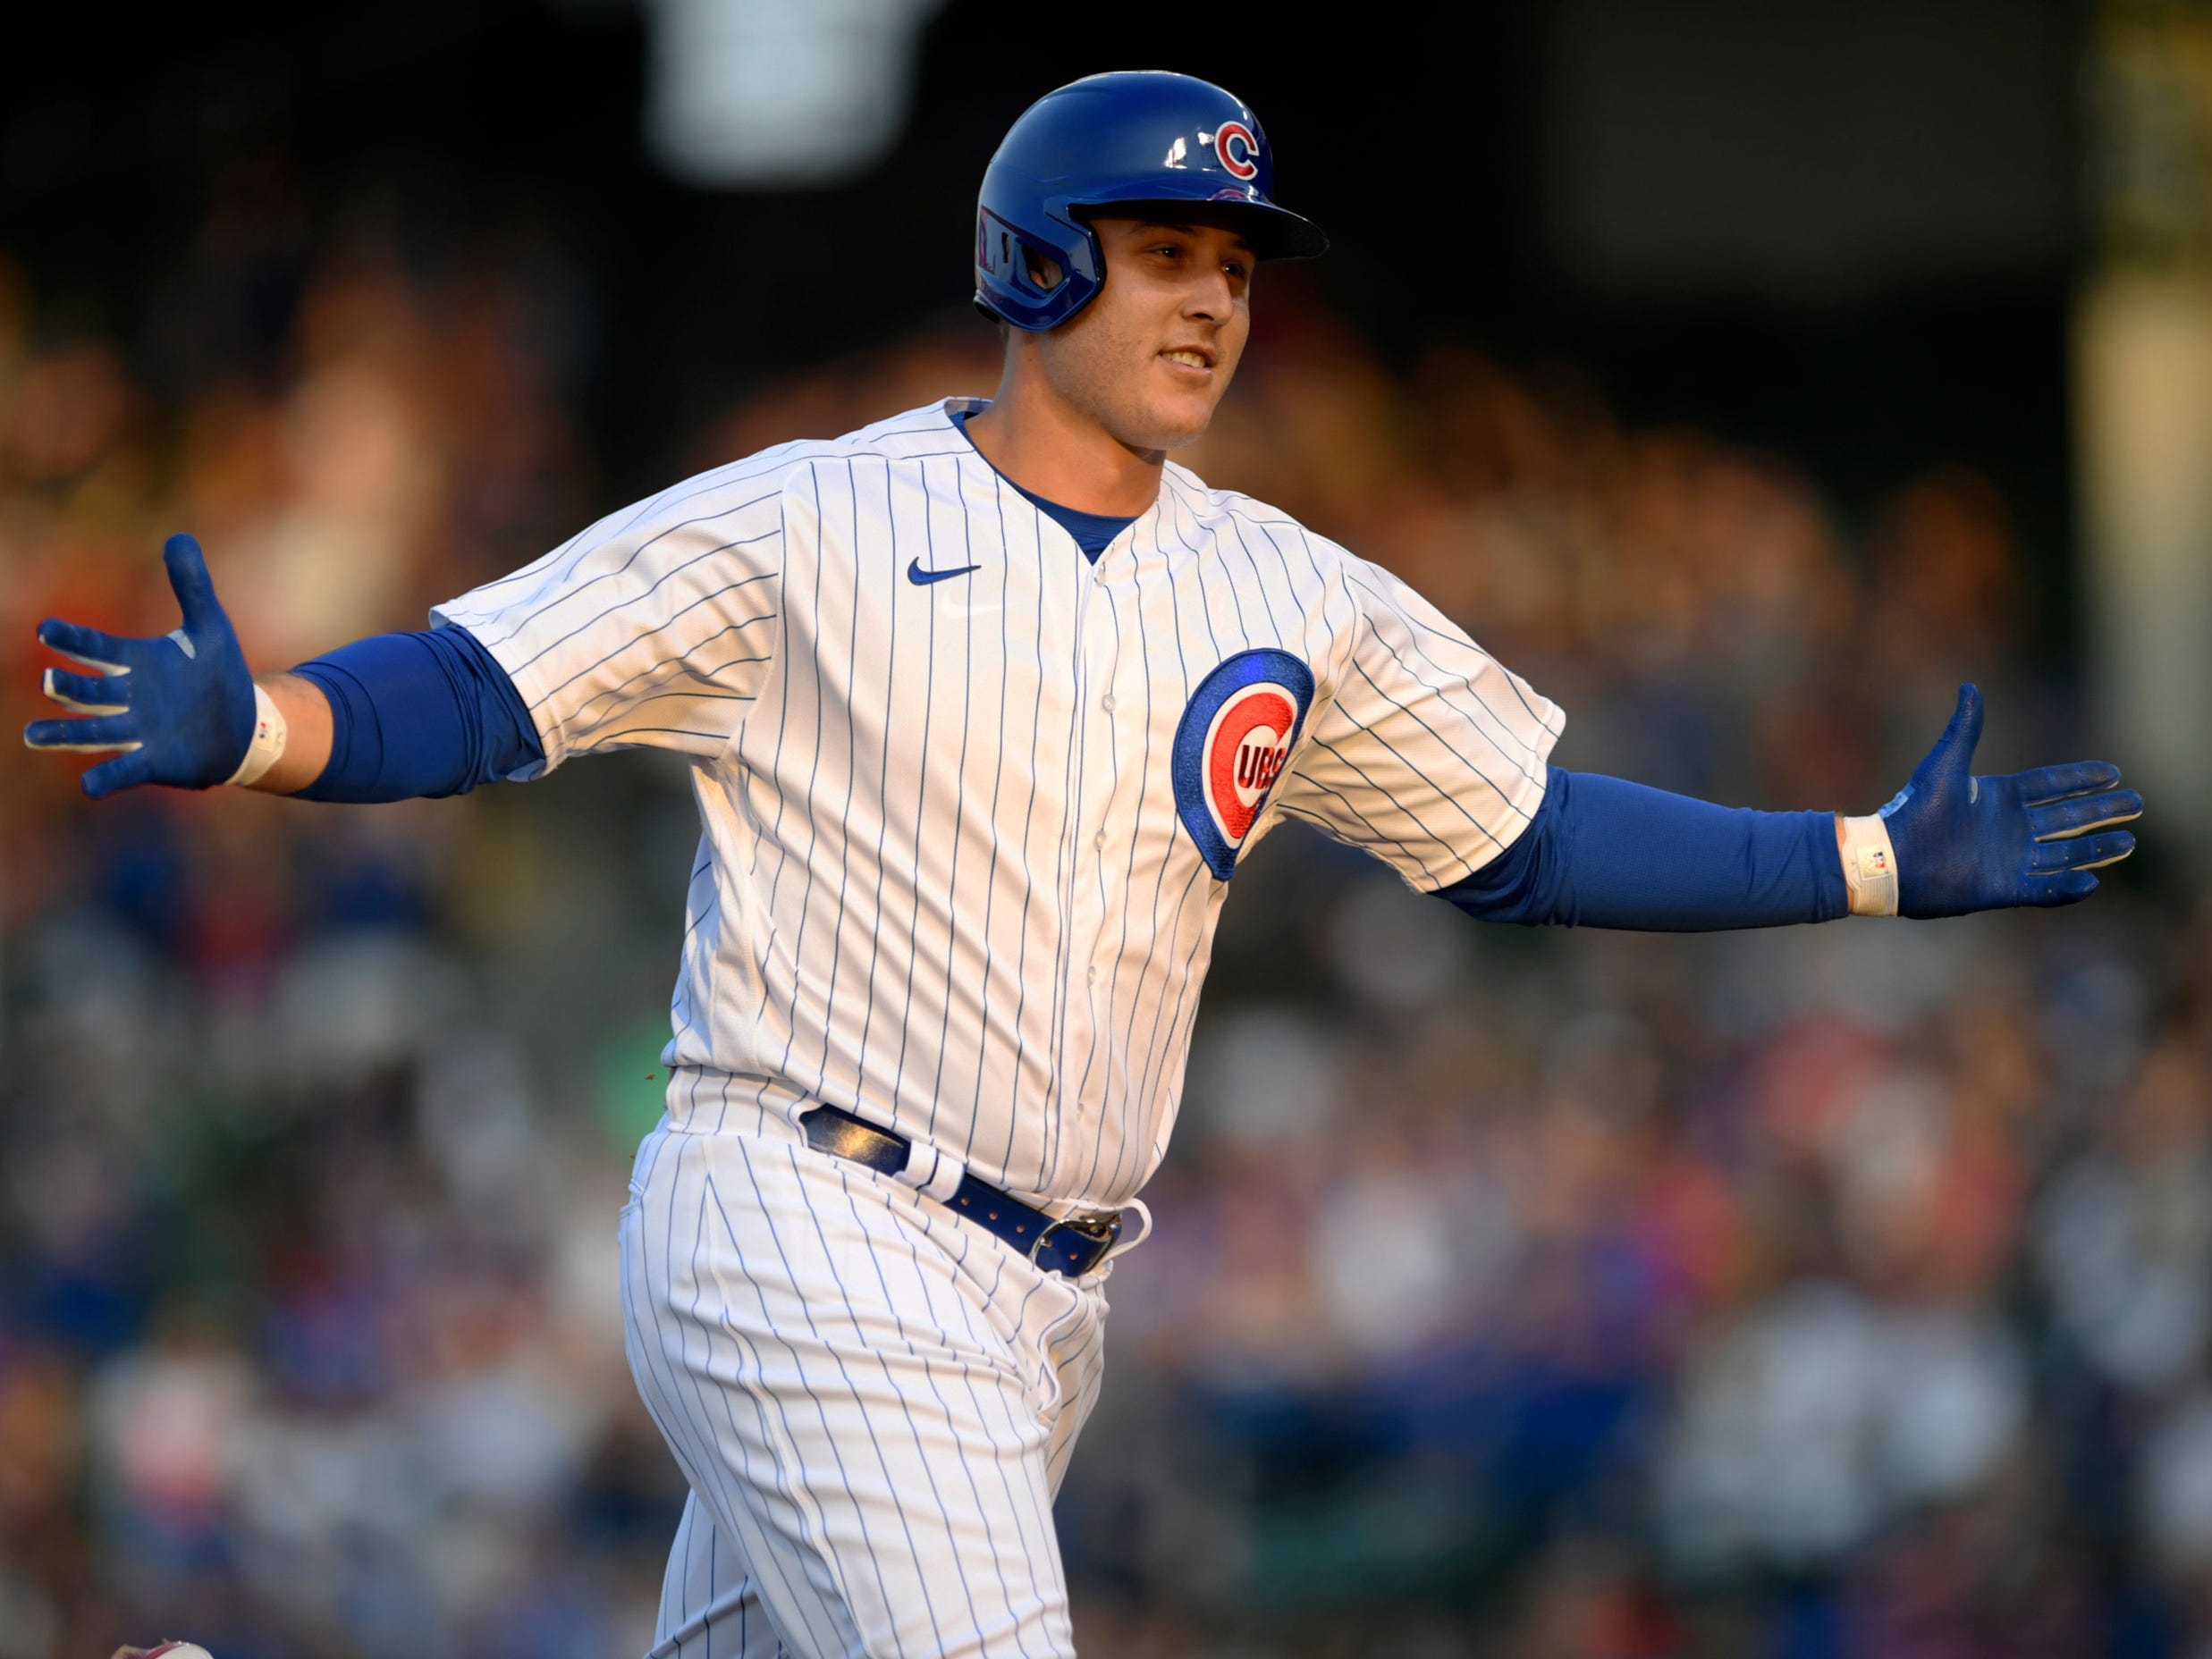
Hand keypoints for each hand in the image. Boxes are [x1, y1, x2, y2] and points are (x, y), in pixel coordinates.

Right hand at [24, 534, 255, 798]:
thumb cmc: (218, 675)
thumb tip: (178, 536)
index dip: (73, 640)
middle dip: (69, 686)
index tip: (47, 629)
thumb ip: (191, 585)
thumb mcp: (210, 626)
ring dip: (65, 733)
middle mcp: (128, 697)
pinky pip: (124, 770)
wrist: (244, 724)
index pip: (97, 647)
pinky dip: (106, 777)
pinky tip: (88, 787)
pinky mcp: (154, 761)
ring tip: (33, 735)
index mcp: (135, 663)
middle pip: (90, 691)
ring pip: (93, 730)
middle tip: (50, 679)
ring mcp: (138, 731)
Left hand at [1880, 683, 2140, 917]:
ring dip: (2095, 850)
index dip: (2081, 779)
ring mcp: (2008, 859)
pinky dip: (2068, 888)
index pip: (2051, 786)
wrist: (1889, 859)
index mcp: (1999, 799)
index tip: (2113, 772)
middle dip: (2101, 811)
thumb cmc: (1913, 811)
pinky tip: (2093, 882)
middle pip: (2067, 819)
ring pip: (2064, 854)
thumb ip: (1964, 729)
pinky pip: (2044, 889)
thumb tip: (1970, 687)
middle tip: (2136, 804)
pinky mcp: (2001, 888)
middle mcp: (2009, 828)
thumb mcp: (1944, 765)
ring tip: (2128, 842)